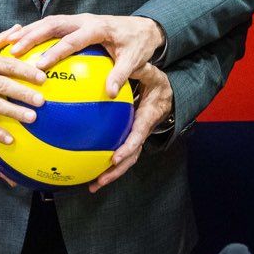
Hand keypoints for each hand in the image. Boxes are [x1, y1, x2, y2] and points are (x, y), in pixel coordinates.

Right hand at [11, 13, 164, 96]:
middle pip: (53, 25)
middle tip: (13, 51)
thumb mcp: (134, 60)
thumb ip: (121, 74)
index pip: (72, 39)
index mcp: (97, 28)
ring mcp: (78, 19)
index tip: (39, 65)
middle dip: (32, 37)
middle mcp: (84, 20)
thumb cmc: (137, 44)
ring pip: (48, 22)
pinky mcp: (74, 22)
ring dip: (29, 32)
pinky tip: (21, 45)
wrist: (143, 27)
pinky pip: (51, 26)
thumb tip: (110, 93)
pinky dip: (35, 33)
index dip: (54, 52)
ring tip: (9, 46)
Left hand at [89, 62, 172, 192]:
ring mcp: (135, 138)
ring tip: (93, 185)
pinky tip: (86, 168)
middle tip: (100, 180)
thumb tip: (127, 68)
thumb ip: (141, 72)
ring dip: (110, 174)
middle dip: (116, 171)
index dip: (127, 148)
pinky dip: (104, 163)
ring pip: (125, 160)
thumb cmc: (157, 83)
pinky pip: (117, 152)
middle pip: (131, 156)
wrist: (166, 94)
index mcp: (147, 118)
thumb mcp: (153, 75)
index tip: (115, 158)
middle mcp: (141, 132)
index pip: (137, 136)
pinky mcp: (127, 138)